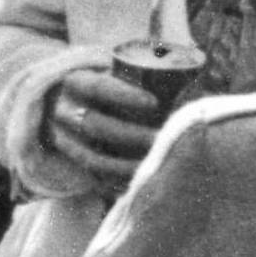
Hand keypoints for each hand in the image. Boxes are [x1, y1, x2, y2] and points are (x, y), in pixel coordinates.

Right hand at [43, 66, 161, 191]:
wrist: (68, 103)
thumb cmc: (105, 84)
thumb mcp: (111, 71)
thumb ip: (140, 73)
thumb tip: (192, 74)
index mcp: (74, 82)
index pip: (98, 87)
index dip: (125, 95)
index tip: (154, 102)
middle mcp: (63, 111)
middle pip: (95, 125)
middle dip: (132, 135)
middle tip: (162, 138)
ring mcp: (64, 140)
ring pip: (92, 158)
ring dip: (127, 165)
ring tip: (156, 165)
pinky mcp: (71, 163)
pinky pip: (93, 179)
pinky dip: (118, 184)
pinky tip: (141, 184)